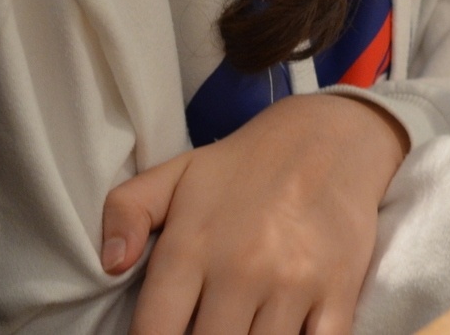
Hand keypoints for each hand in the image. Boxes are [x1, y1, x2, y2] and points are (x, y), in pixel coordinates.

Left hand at [101, 94, 408, 334]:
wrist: (332, 135)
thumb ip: (125, 212)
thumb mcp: (175, 175)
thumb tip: (111, 264)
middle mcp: (241, 269)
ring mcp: (294, 282)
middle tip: (206, 329)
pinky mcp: (338, 289)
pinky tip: (284, 333)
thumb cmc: (246, 166)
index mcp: (192, 247)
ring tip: (238, 329)